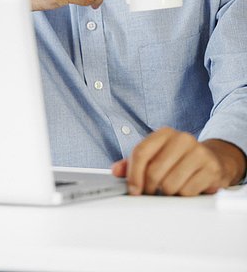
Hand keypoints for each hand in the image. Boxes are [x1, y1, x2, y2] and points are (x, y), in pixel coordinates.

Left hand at [112, 127, 245, 195]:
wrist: (212, 159)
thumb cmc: (178, 159)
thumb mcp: (156, 156)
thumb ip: (133, 163)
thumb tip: (116, 171)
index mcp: (164, 133)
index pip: (141, 153)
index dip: (133, 175)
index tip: (133, 190)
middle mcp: (182, 138)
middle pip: (154, 171)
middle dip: (149, 188)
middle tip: (152, 191)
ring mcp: (198, 152)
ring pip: (170, 184)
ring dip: (168, 192)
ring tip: (172, 187)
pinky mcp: (210, 168)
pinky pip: (187, 192)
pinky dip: (183, 195)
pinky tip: (186, 187)